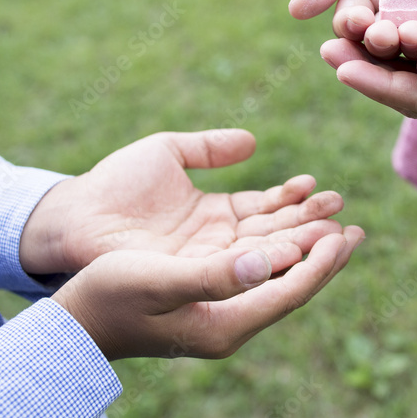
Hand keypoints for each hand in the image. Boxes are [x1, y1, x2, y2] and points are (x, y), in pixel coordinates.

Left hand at [20, 130, 349, 275]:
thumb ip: (209, 147)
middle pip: (274, 232)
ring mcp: (207, 261)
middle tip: (343, 213)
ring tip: (332, 232)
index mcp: (216, 212)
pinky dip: (267, 258)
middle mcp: (218, 241)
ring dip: (298, 242)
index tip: (320, 187)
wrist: (73, 217)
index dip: (295, 199)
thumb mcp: (167, 153)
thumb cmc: (114, 183)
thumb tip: (253, 141)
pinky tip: (294, 247)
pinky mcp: (193, 276)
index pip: (267, 208)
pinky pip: (238, 268)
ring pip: (264, 252)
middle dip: (309, 223)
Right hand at [52, 227, 363, 360]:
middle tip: (355, 230)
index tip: (348, 236)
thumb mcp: (159, 280)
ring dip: (302, 245)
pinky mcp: (207, 294)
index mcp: (225, 325)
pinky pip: (254, 268)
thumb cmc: (110, 297)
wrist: (76, 318)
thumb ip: (214, 275)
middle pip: (290, 285)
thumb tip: (269, 262)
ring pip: (274, 274)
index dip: (321, 265)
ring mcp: (219, 309)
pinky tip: (282, 225)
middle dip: (322, 255)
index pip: (289, 294)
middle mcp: (229, 321)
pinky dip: (274, 244)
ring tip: (330, 222)